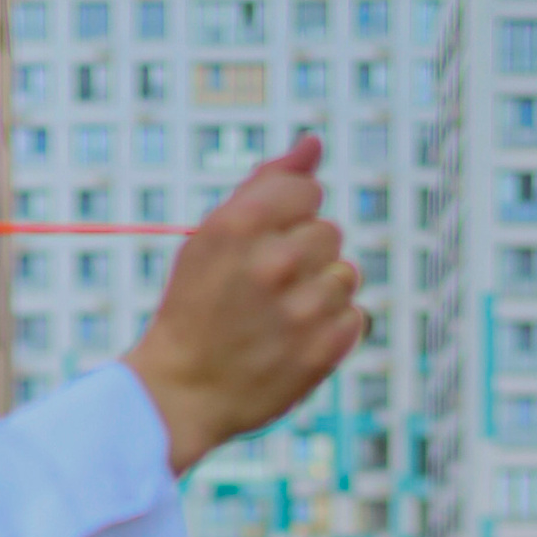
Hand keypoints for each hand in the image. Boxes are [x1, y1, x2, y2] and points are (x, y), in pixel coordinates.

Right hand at [128, 142, 363, 473]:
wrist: (182, 393)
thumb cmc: (196, 306)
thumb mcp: (214, 236)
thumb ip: (266, 184)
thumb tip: (313, 144)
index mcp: (242, 225)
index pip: (307, 191)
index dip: (287, 217)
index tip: (261, 247)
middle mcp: (276, 262)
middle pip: (329, 232)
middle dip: (303, 257)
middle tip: (263, 291)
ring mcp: (303, 309)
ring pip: (346, 274)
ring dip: (319, 292)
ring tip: (279, 318)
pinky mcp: (324, 349)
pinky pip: (353, 316)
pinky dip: (329, 329)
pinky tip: (292, 341)